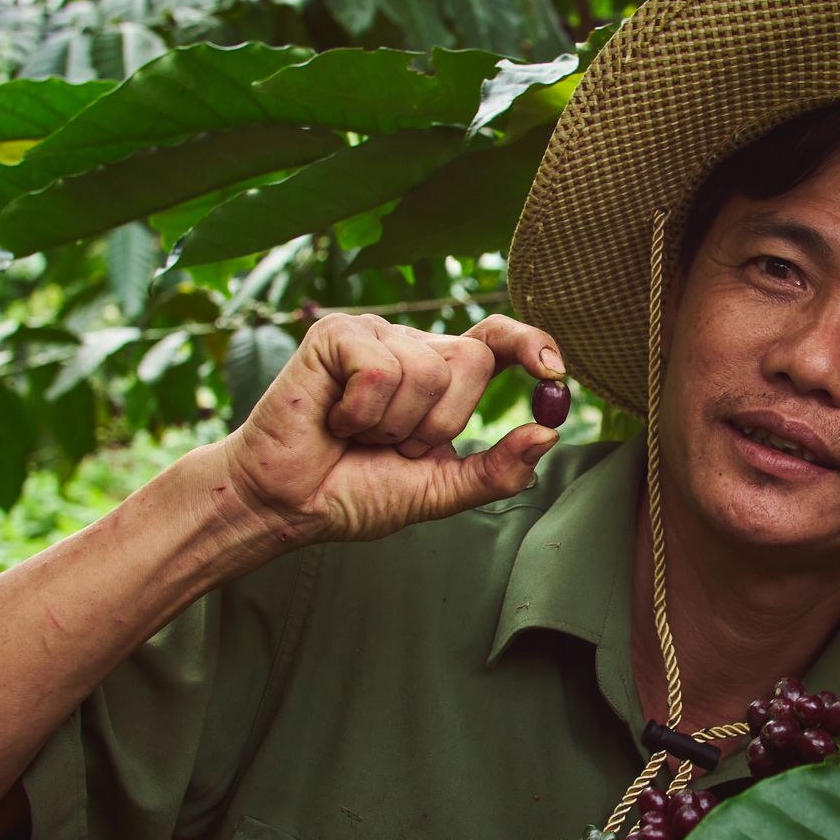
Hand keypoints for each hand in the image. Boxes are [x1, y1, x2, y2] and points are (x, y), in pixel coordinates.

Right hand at [215, 311, 565, 543]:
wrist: (287, 505)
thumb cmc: (354, 492)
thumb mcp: (439, 489)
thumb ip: (495, 470)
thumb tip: (547, 434)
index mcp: (443, 377)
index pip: (499, 340)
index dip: (530, 343)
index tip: (553, 370)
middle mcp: (414, 347)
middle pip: (472, 361)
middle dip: (439, 424)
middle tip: (392, 445)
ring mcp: (375, 335)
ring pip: (426, 370)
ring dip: (392, 424)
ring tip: (358, 434)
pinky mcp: (337, 334)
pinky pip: (379, 369)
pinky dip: (361, 412)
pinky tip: (336, 420)